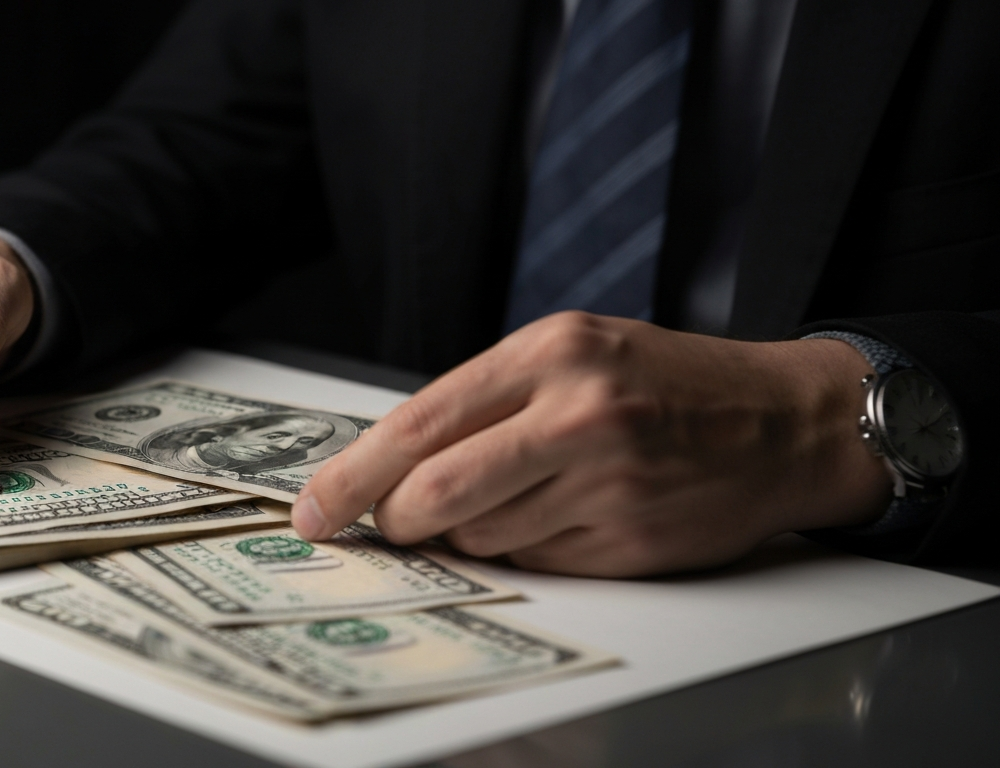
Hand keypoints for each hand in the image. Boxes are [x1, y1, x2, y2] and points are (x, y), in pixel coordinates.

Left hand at [293, 311, 894, 576]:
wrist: (786, 420)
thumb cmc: (667, 382)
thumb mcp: (574, 351)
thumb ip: (484, 400)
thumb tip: (391, 469)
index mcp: (551, 353)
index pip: (419, 426)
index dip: (352, 477)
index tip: (313, 509)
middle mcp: (577, 415)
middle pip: (435, 494)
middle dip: (395, 521)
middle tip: (389, 526)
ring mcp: (608, 483)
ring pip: (480, 536)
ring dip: (471, 532)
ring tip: (524, 494)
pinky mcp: (631, 541)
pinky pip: (534, 563)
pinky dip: (525, 550)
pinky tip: (565, 515)